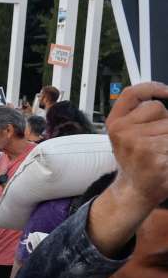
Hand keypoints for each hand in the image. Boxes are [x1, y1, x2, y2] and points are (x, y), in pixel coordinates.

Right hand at [105, 83, 167, 207]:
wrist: (136, 190)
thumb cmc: (137, 160)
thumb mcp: (129, 133)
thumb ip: (140, 113)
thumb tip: (164, 95)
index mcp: (115, 123)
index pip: (131, 94)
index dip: (150, 87)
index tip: (165, 91)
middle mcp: (122, 131)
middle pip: (160, 110)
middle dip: (165, 122)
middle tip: (158, 140)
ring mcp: (137, 144)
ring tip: (162, 152)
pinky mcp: (153, 157)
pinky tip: (164, 160)